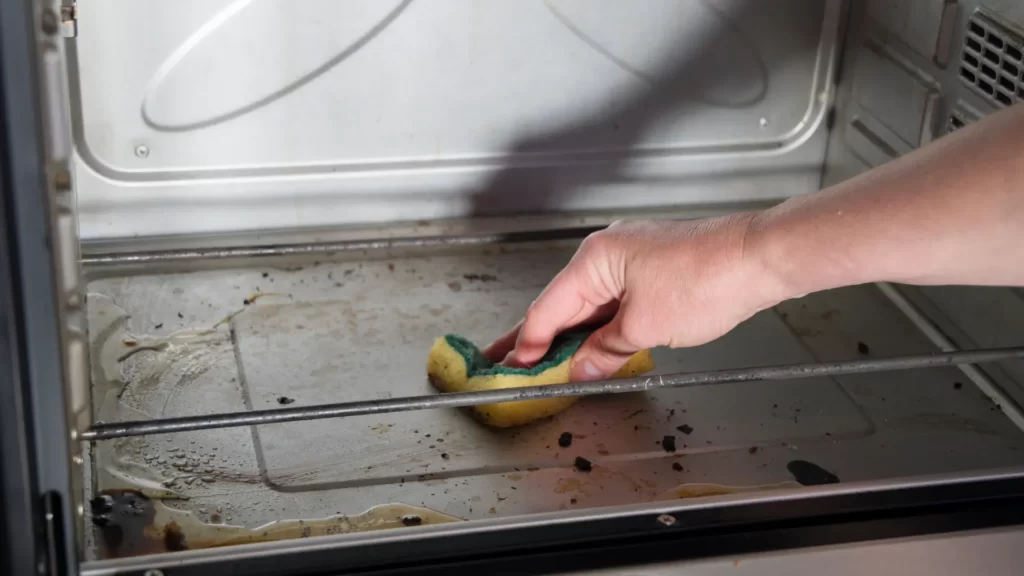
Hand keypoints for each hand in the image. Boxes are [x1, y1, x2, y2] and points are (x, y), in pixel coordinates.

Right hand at [483, 214, 788, 380]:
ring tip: (541, 362)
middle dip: (535, 338)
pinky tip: (590, 347)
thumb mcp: (644, 328)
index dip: (526, 346)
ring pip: (588, 304)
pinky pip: (612, 301)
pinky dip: (599, 326)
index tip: (511, 371)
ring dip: (570, 335)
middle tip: (503, 361)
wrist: (758, 259)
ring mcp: (629, 258)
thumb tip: (581, 368)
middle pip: (561, 304)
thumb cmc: (707, 279)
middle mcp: (606, 253)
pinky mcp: (650, 268)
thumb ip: (604, 351)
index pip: (547, 310)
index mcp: (594, 260)